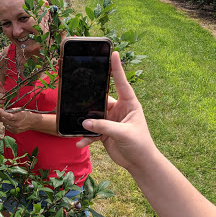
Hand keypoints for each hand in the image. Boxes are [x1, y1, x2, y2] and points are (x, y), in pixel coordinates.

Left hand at [0, 107, 33, 133]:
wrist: (32, 122)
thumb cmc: (26, 115)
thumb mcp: (20, 110)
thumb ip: (12, 110)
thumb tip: (5, 110)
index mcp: (18, 117)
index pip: (8, 116)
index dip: (2, 113)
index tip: (0, 110)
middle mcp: (17, 124)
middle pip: (5, 120)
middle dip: (2, 116)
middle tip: (3, 113)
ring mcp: (16, 129)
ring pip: (5, 124)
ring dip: (4, 120)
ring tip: (8, 118)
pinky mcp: (15, 132)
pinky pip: (7, 128)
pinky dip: (7, 124)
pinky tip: (10, 122)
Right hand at [76, 51, 156, 170]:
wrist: (139, 163)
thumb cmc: (140, 145)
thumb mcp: (124, 134)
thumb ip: (104, 127)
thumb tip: (85, 122)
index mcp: (130, 104)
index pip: (121, 83)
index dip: (117, 68)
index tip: (113, 53)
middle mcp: (119, 109)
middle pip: (101, 99)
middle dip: (89, 99)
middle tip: (77, 93)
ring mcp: (110, 121)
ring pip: (93, 116)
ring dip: (85, 122)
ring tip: (78, 126)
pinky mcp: (104, 132)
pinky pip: (91, 131)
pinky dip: (85, 136)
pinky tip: (80, 142)